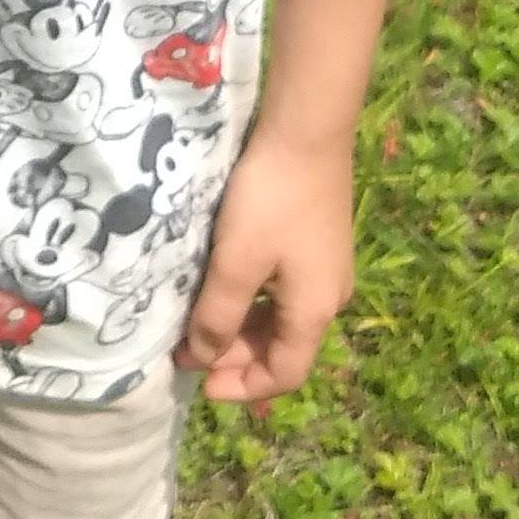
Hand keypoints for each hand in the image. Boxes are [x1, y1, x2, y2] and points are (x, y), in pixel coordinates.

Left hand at [175, 123, 354, 404]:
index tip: (200, 386)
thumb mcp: (236, 263)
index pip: (285, 373)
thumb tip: (203, 358)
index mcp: (315, 311)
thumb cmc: (269, 200)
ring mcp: (327, 267)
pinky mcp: (318, 241)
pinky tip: (224, 285)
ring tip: (198, 322)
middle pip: (283, 346)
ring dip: (241, 327)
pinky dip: (253, 300)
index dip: (243, 387)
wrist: (307, 131)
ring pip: (282, 317)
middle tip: (187, 351)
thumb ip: (217, 317)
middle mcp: (330, 296)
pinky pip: (284, 289)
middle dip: (235, 357)